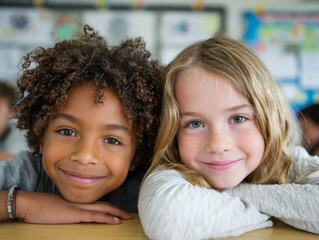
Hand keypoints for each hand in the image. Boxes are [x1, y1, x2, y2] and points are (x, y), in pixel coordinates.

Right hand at [16, 191, 130, 223]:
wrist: (29, 204)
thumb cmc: (40, 208)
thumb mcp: (57, 209)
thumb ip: (67, 211)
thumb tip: (71, 216)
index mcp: (77, 202)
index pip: (97, 204)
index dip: (108, 208)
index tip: (118, 212)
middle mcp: (80, 203)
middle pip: (103, 205)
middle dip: (117, 210)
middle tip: (128, 215)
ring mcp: (78, 208)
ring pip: (102, 209)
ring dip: (116, 213)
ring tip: (126, 217)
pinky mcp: (74, 215)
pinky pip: (94, 216)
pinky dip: (106, 218)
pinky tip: (115, 221)